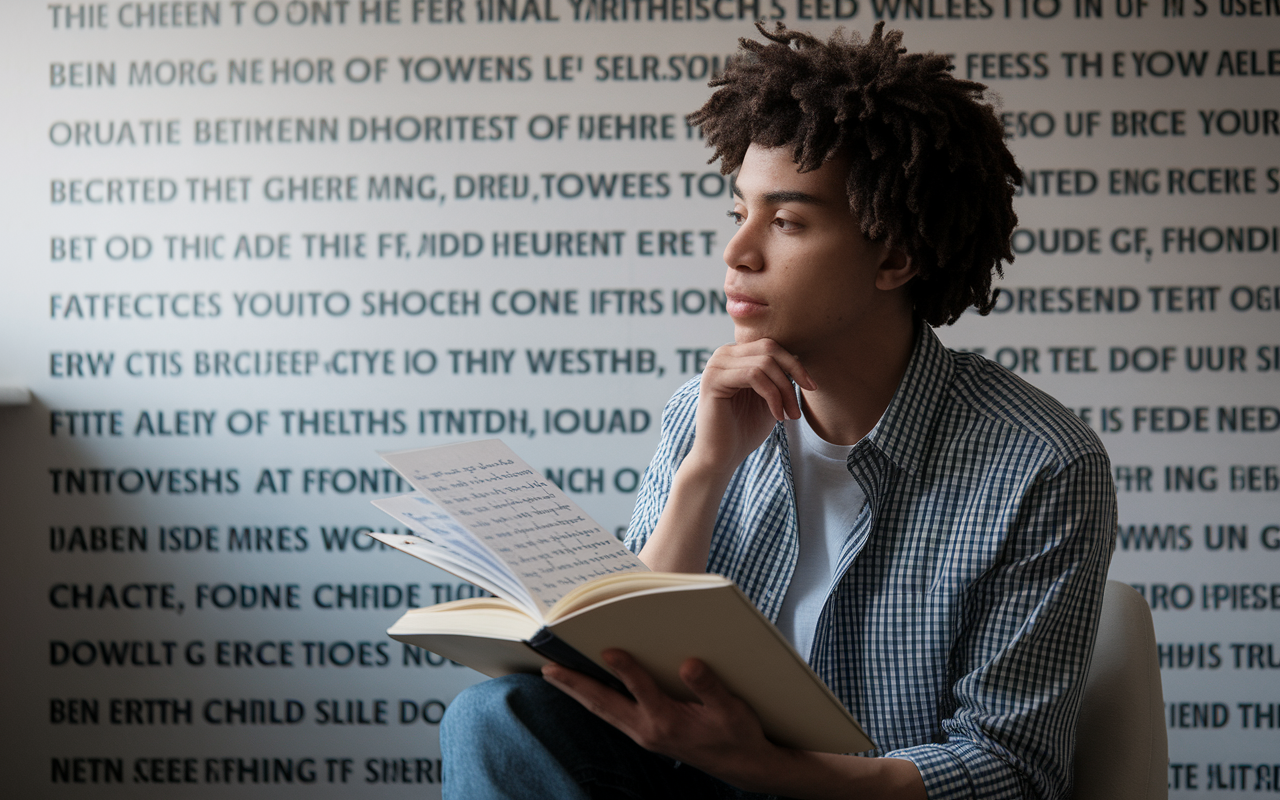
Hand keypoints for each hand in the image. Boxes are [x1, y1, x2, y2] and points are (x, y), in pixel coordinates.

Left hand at [541, 650, 780, 790]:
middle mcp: (649, 730)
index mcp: (669, 722)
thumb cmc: (738, 735)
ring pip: (603, 711)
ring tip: (553, 675)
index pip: (641, 691)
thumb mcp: (733, 710)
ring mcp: (643, 734)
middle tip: (548, 668)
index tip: (607, 649)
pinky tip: (583, 690)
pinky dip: (592, 701)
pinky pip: (610, 715)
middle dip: (575, 685)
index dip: (626, 670)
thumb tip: (689, 664)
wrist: (742, 766)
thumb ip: (710, 687)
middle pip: (605, 704)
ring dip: (577, 692)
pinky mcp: (645, 734)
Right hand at [689, 339, 815, 474]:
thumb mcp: (770, 397)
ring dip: (784, 391)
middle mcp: (723, 354)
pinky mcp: (713, 379)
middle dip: (792, 374)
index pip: (771, 345)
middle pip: (769, 348)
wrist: (722, 456)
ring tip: (790, 415)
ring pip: (764, 363)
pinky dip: (772, 396)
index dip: (794, 364)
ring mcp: (716, 365)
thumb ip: (779, 376)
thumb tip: (797, 354)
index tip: (811, 387)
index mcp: (736, 355)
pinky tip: (777, 416)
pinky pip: (753, 375)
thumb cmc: (745, 429)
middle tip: (799, 405)